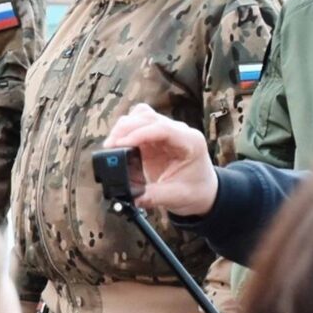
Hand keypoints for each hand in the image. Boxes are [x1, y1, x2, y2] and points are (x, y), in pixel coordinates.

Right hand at [104, 103, 217, 217]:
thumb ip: (152, 196)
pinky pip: (136, 123)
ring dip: (123, 127)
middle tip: (110, 147)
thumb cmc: (194, 191)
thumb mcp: (175, 197)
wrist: (202, 191)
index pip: (162, 128)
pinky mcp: (154, 136)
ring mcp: (166, 131)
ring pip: (140, 115)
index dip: (139, 133)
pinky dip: (124, 131)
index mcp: (190, 142)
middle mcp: (179, 131)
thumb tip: (130, 196)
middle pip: (147, 117)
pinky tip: (118, 144)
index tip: (120, 144)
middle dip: (125, 129)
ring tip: (112, 145)